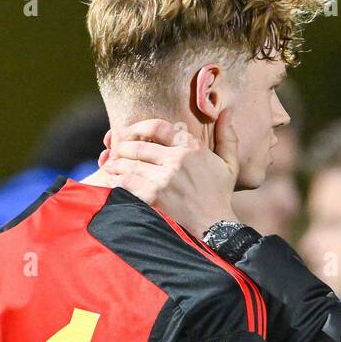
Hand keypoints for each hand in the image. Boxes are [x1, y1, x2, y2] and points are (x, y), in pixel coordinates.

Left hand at [101, 113, 239, 236]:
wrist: (216, 230)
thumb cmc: (220, 197)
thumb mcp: (230, 165)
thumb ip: (227, 137)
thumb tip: (226, 111)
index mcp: (191, 148)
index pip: (157, 127)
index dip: (138, 127)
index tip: (129, 132)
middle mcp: (176, 160)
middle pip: (138, 145)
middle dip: (122, 146)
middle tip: (115, 150)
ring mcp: (163, 180)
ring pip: (129, 164)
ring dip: (116, 164)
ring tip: (110, 166)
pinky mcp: (153, 197)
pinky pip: (126, 183)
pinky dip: (116, 181)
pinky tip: (112, 181)